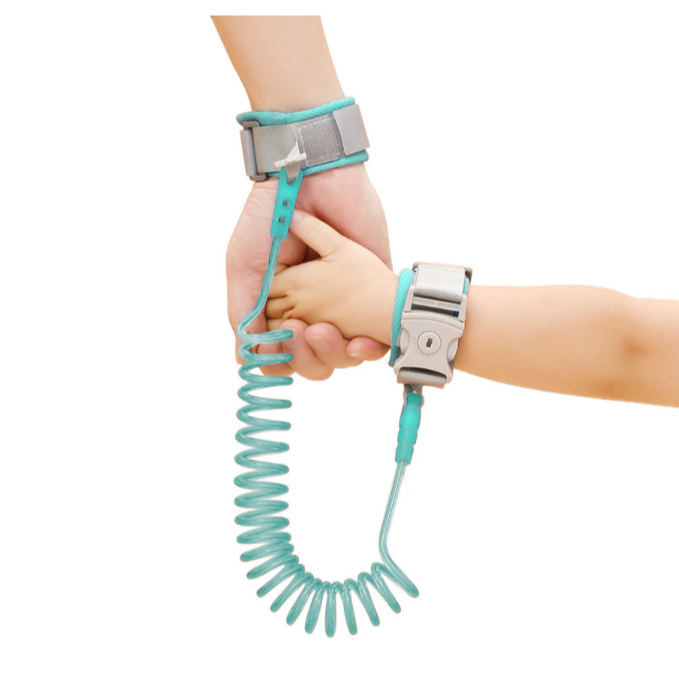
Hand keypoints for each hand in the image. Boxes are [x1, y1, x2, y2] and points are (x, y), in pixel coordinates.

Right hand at [227, 163, 391, 378]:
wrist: (308, 176)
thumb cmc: (268, 219)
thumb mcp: (244, 267)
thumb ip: (244, 313)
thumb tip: (245, 361)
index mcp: (282, 307)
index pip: (285, 354)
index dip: (284, 360)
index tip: (282, 343)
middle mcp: (313, 310)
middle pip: (314, 361)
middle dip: (307, 359)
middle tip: (301, 332)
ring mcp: (344, 303)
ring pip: (344, 355)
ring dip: (333, 355)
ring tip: (322, 330)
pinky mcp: (374, 288)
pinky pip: (378, 335)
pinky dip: (368, 349)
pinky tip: (358, 342)